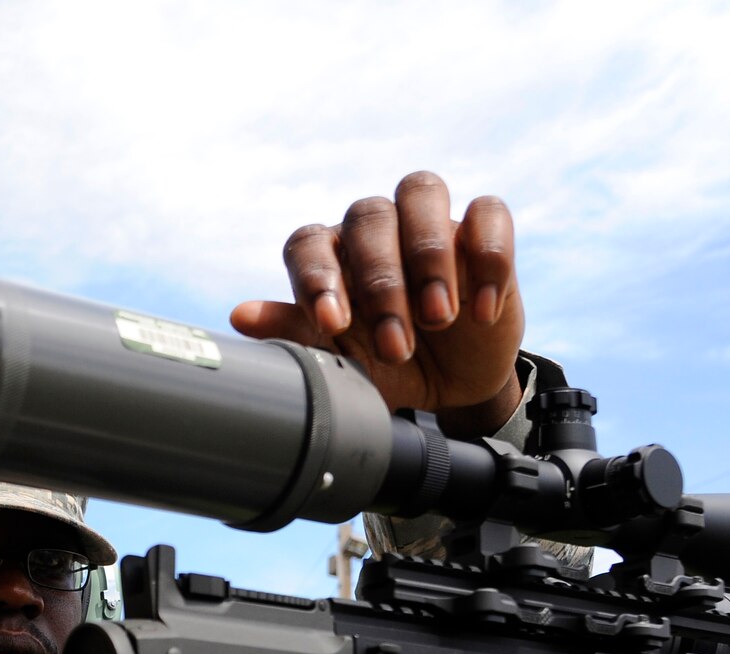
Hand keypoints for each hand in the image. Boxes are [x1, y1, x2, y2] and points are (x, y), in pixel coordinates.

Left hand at [230, 172, 524, 436]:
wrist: (450, 386)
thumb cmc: (386, 367)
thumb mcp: (344, 364)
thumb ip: (296, 336)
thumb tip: (241, 316)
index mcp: (329, 257)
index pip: (308, 244)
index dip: (317, 278)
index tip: (333, 324)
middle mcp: (374, 230)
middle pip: (367, 218)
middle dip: (381, 285)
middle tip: (396, 346)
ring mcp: (429, 223)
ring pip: (420, 192)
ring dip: (428, 255)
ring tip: (438, 317)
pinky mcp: (480, 231)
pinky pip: (487, 212)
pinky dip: (488, 257)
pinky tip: (482, 311)